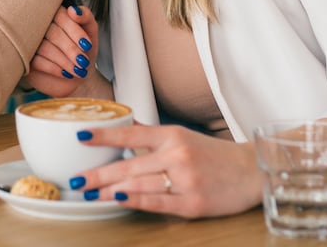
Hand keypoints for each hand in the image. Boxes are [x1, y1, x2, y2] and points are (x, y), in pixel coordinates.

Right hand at [25, 5, 107, 97]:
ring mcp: (31, 43)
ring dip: (65, 61)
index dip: (75, 31)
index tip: (87, 45)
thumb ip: (86, 16)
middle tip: (84, 62)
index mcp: (54, 15)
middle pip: (53, 33)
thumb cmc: (83, 50)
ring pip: (45, 48)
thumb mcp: (90, 31)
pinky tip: (65, 73)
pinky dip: (55, 68)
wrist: (78, 77)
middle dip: (71, 49)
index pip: (60, 16)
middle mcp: (39, 26)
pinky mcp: (27, 59)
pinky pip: (37, 61)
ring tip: (77, 70)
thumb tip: (74, 11)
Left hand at [71, 123, 262, 218]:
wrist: (250, 171)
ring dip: (109, 190)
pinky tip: (118, 199)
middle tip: (76, 180)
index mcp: (171, 136)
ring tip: (89, 193)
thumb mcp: (181, 136)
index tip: (81, 137)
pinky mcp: (192, 203)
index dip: (103, 135)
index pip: (130, 134)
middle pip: (128, 165)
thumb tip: (120, 123)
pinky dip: (135, 201)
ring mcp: (184, 180)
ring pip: (139, 185)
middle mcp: (176, 155)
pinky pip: (157, 202)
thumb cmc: (213, 154)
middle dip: (98, 173)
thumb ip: (149, 134)